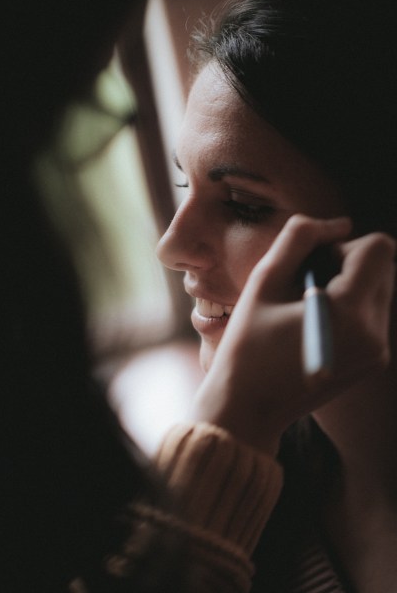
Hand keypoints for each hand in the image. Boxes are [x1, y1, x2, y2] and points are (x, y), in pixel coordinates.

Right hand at [189, 215, 395, 454]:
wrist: (249, 407)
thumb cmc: (247, 345)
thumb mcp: (264, 280)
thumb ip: (300, 237)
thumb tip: (339, 223)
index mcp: (350, 314)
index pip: (378, 249)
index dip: (343, 246)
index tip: (310, 267)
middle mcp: (375, 334)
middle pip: (384, 266)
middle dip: (348, 264)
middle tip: (304, 286)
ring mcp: (378, 351)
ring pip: (380, 287)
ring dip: (349, 284)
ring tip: (307, 307)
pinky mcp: (374, 360)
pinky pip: (373, 313)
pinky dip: (350, 306)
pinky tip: (315, 322)